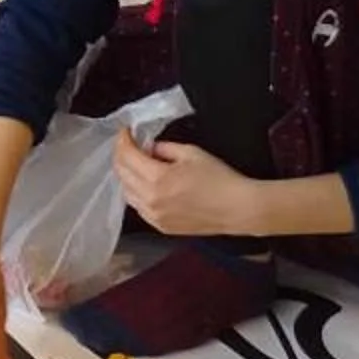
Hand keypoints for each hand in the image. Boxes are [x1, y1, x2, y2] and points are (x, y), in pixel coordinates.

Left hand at [110, 136, 258, 237]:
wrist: (237, 209)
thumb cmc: (219, 178)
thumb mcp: (191, 153)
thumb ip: (165, 148)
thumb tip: (149, 148)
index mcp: (157, 179)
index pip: (127, 156)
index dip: (123, 141)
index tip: (125, 132)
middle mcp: (151, 200)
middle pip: (122, 174)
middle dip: (121, 156)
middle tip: (127, 145)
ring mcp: (154, 216)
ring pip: (126, 193)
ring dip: (127, 176)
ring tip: (135, 164)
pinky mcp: (160, 227)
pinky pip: (138, 208)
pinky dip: (136, 194)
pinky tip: (144, 186)